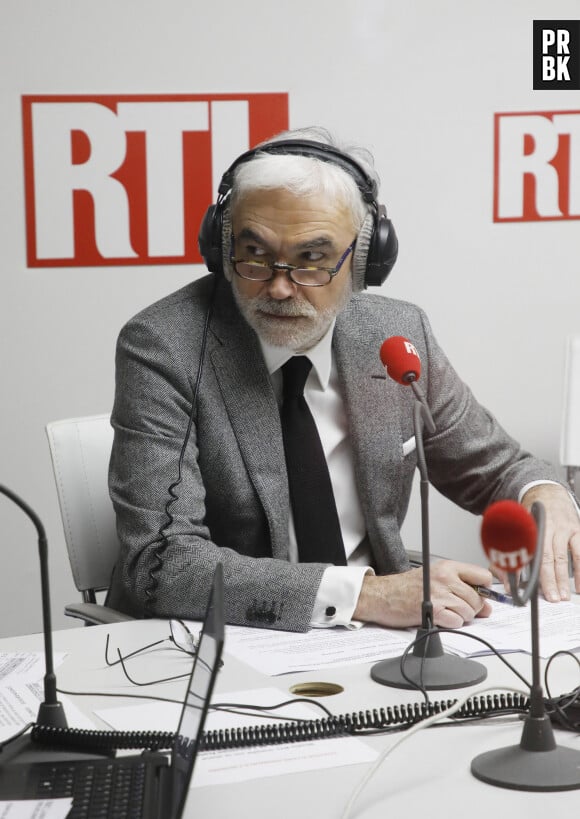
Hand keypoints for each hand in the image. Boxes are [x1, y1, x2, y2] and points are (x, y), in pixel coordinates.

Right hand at [353, 560, 492, 628]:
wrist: (382, 595)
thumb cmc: (406, 587)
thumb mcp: (435, 578)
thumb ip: (462, 588)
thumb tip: (487, 606)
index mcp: (447, 567)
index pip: (483, 576)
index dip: (486, 589)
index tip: (483, 596)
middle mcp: (445, 577)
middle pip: (478, 598)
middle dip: (472, 608)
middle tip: (458, 608)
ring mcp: (439, 594)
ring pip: (469, 611)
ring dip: (461, 617)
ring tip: (446, 612)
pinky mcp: (433, 611)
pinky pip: (457, 622)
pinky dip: (452, 624)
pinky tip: (441, 618)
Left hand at [521, 483, 579, 601]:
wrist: (548, 492)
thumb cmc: (532, 514)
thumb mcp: (519, 528)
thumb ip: (513, 552)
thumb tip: (507, 582)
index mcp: (531, 528)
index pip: (527, 553)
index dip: (525, 572)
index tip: (526, 589)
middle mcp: (548, 527)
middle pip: (548, 558)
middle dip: (550, 580)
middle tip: (551, 597)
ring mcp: (565, 528)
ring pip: (564, 557)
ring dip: (565, 578)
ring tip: (565, 595)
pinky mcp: (577, 530)